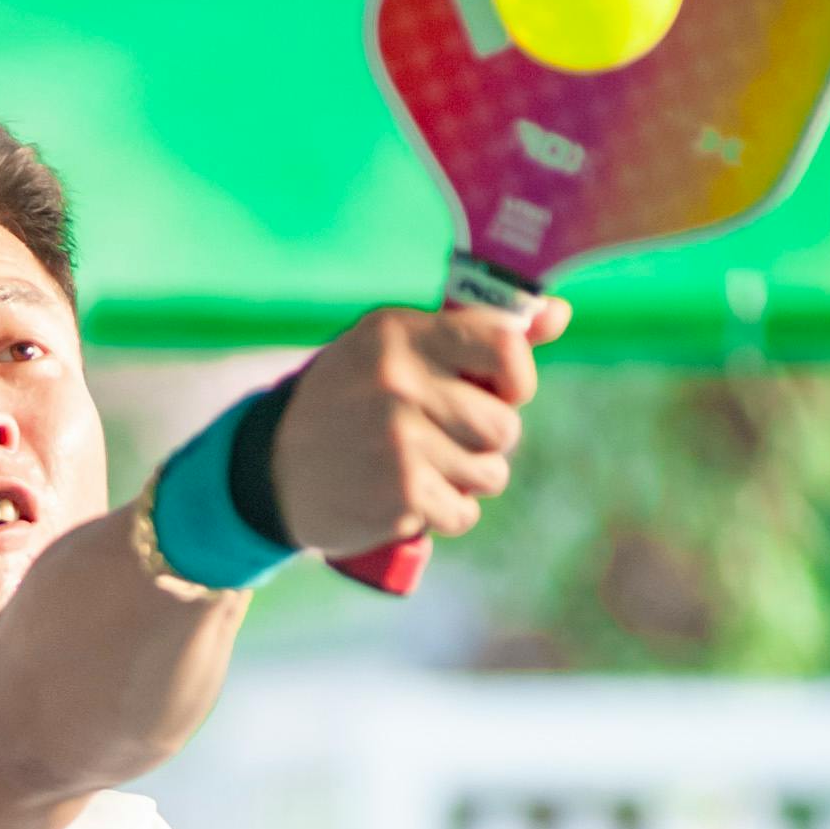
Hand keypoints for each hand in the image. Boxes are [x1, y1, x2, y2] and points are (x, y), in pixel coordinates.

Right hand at [269, 295, 570, 570]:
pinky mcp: (399, 496)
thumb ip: (475, 332)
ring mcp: (399, 442)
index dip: (516, 378)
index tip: (496, 392)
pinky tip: (409, 497)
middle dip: (485, 440)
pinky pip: (464, 512)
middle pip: (504, 424)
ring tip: (422, 466)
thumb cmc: (348, 402)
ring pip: (490, 472)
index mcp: (399, 334)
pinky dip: (445, 513)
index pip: (506, 346)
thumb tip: (558, 315)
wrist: (271, 473)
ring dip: (468, 478)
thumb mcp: (394, 350)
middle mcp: (400, 383)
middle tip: (442, 438)